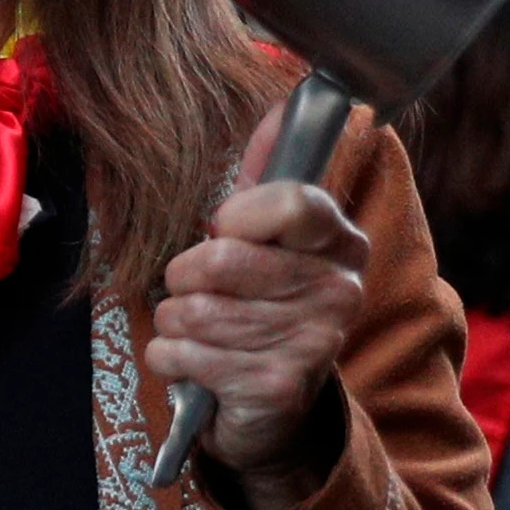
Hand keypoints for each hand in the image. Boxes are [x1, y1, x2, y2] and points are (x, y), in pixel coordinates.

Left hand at [144, 98, 371, 509]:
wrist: (272, 407)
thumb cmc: (259, 306)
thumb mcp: (265, 238)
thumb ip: (267, 174)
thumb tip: (281, 102)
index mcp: (341, 241)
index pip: (291, 201)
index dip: (237, 215)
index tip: (227, 230)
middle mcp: (339, 290)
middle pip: (221, 259)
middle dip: (183, 276)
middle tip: (197, 290)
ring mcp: (312, 341)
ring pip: (192, 310)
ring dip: (173, 320)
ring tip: (198, 329)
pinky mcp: (275, 388)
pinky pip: (180, 353)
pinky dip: (168, 358)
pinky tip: (195, 364)